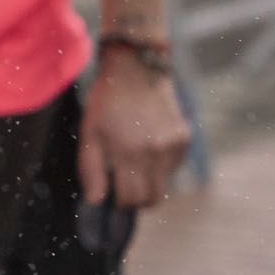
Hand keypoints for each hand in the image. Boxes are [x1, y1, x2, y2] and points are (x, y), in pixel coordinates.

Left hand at [81, 54, 193, 209]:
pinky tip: (148, 142)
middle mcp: (155, 152)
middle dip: (137, 199)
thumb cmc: (106, 103)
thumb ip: (91, 171)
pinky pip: (172, 166)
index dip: (121, 203)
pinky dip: (160, 164)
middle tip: (124, 185)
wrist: (136, 70)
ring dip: (149, 180)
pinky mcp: (185, 140)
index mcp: (128, 152)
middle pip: (152, 199)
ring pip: (164, 184)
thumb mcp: (89, 133)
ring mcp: (173, 146)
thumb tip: (96, 202)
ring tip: (134, 157)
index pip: (131, 200)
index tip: (113, 195)